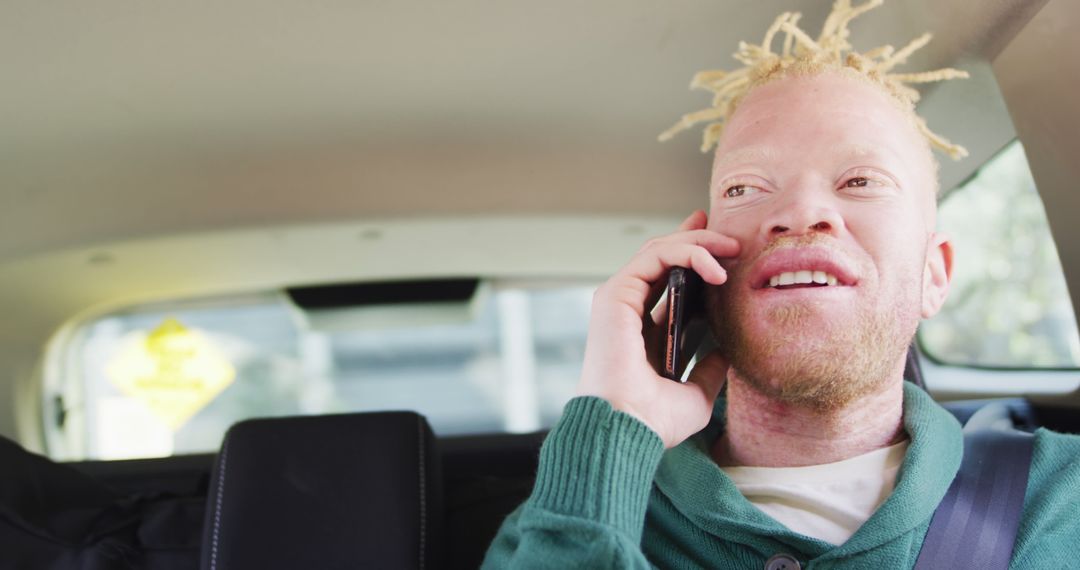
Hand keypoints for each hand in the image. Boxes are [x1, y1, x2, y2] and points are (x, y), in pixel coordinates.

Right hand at [575, 210, 738, 447]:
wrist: (628, 427)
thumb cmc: (655, 420)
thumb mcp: (696, 395)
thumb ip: (708, 370)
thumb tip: (725, 353)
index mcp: (642, 331)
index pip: (667, 281)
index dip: (692, 257)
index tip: (722, 248)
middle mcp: (628, 311)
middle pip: (662, 257)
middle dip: (698, 240)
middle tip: (733, 241)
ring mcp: (619, 300)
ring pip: (659, 250)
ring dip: (698, 242)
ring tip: (732, 249)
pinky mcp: (616, 293)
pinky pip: (655, 256)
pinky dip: (687, 253)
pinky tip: (715, 269)